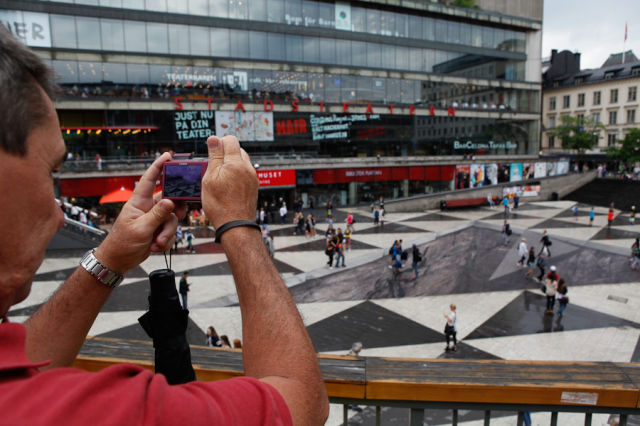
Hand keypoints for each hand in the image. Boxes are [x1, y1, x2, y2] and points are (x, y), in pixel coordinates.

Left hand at [95, 153, 185, 272]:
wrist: (118, 261)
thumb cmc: (122, 243)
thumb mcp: (141, 229)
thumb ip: (157, 215)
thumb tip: (171, 202)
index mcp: (139, 202)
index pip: (149, 180)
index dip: (158, 167)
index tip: (168, 156)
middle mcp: (147, 208)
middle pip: (169, 201)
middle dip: (175, 211)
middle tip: (180, 214)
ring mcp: (153, 220)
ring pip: (172, 220)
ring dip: (167, 233)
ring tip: (156, 243)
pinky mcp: (158, 231)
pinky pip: (170, 232)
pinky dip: (166, 241)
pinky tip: (155, 247)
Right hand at [201, 135, 257, 228]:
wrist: (236, 225)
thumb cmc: (220, 205)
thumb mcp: (210, 178)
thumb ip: (214, 156)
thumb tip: (214, 138)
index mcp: (236, 163)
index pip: (230, 140)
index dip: (219, 143)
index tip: (212, 153)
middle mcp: (247, 168)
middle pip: (237, 149)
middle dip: (226, 153)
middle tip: (215, 167)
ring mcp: (252, 177)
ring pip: (242, 161)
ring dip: (232, 164)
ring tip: (222, 176)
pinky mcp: (254, 186)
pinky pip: (245, 173)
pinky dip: (237, 174)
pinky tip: (229, 185)